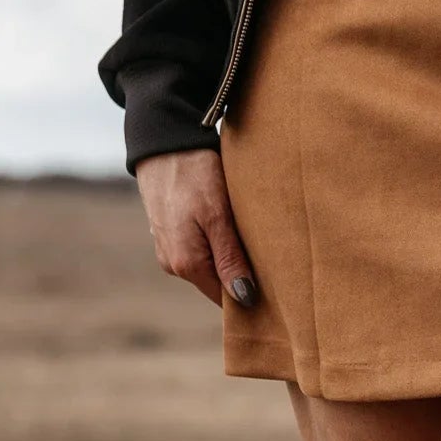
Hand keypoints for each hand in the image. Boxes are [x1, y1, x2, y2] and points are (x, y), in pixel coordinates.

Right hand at [136, 149, 257, 308]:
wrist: (163, 141)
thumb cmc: (193, 174)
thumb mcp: (218, 217)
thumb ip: (230, 260)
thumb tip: (245, 299)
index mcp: (186, 265)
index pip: (226, 298)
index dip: (251, 295)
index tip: (277, 287)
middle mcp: (173, 264)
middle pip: (218, 282)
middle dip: (242, 274)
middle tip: (272, 259)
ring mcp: (169, 249)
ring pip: (210, 265)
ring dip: (230, 256)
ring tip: (250, 238)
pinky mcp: (170, 233)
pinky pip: (200, 248)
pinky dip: (217, 242)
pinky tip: (229, 226)